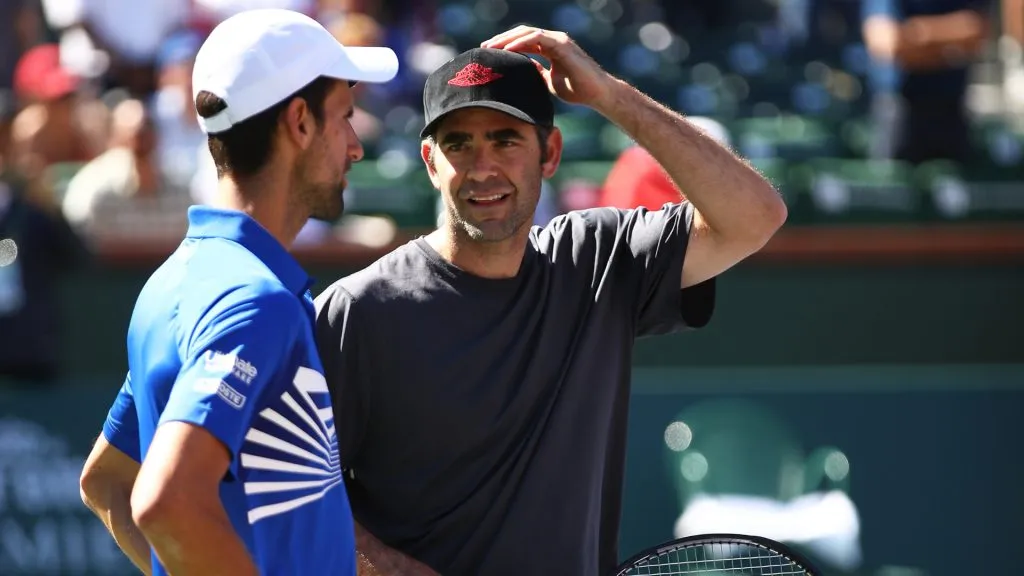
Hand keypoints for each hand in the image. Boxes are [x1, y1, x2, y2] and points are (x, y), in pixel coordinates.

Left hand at [481, 26, 614, 109]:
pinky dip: (521, 43)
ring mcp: (558, 40)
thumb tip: (523, 71)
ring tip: (491, 47)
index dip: (506, 45)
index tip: (489, 53)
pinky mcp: (562, 44)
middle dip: (502, 40)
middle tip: (484, 48)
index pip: (524, 41)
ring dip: (507, 39)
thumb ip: (537, 73)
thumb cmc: (577, 89)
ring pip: (527, 33)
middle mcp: (553, 40)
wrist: (596, 93)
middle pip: (522, 34)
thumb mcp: (549, 81)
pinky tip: (508, 50)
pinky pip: (538, 38)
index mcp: (550, 48)